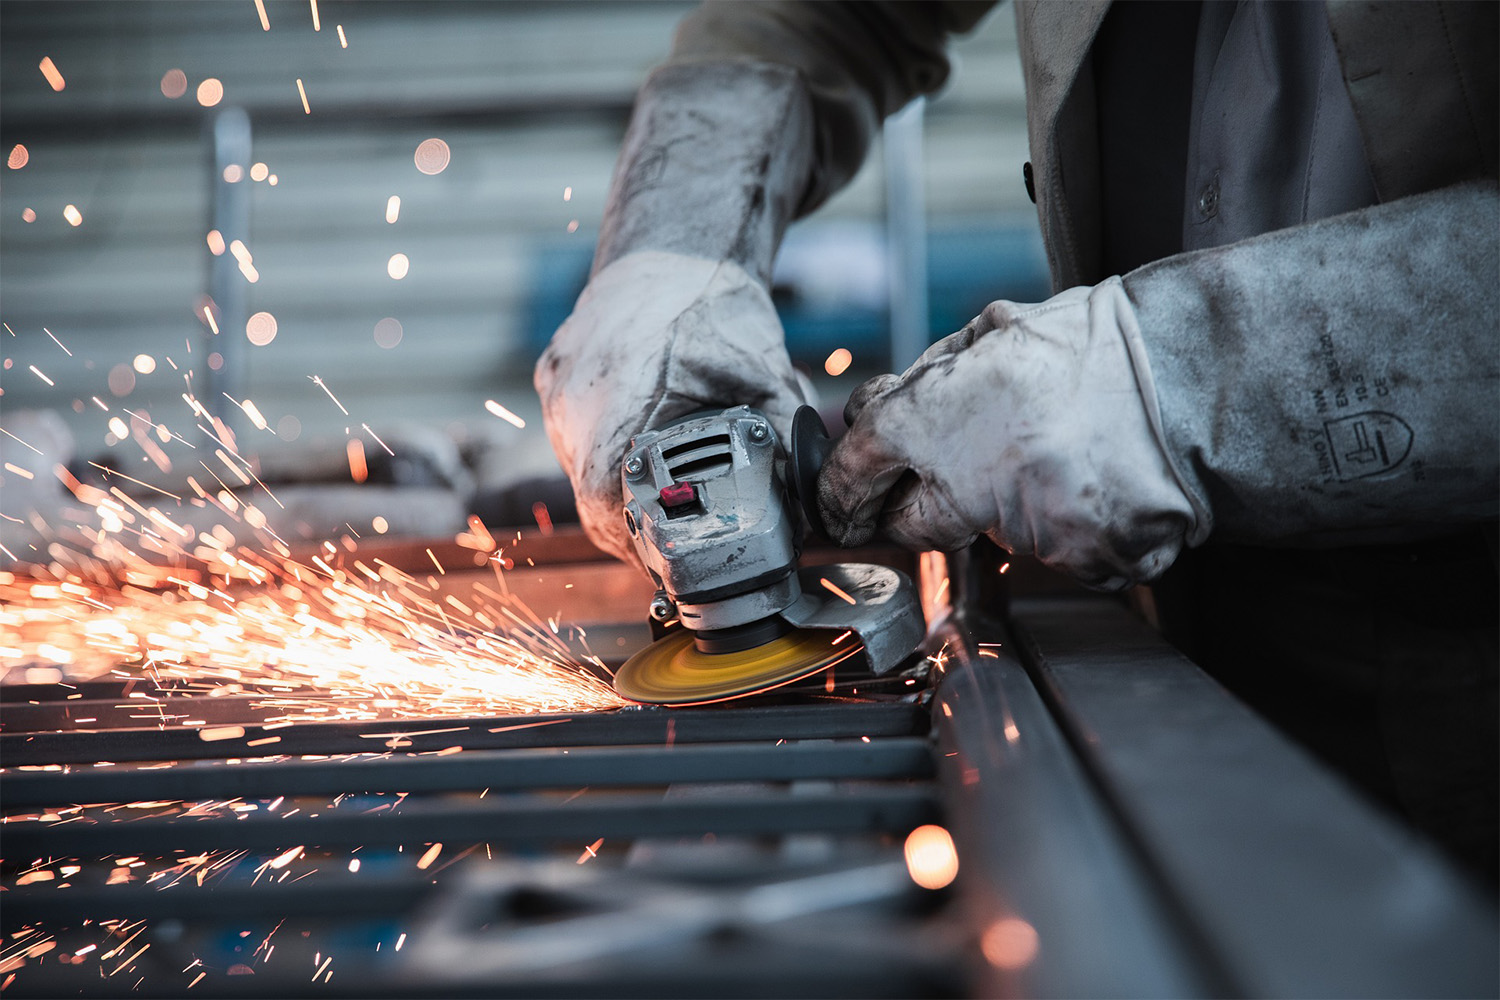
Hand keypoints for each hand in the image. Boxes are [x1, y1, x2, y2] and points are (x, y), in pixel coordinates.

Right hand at [534, 250, 806, 562]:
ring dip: (616, 496)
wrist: (672, 248)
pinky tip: (636, 463)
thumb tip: (811, 502)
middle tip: (671, 548)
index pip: (606, 502)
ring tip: (656, 510)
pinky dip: (603, 459)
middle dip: (631, 528)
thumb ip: (784, 438)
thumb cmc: (713, 304)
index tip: (663, 559)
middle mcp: (574, 397)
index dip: (634, 541)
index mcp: (618, 398)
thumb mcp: (761, 373)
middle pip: (589, 496)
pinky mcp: (553, 378)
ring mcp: (558, 387)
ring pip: (578, 470)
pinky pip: (572, 438)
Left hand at [816, 277, 1206, 589]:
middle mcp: (972, 481)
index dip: (841, 490)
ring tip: (1060, 453)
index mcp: (935, 416)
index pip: (854, 471)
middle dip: (924, 503)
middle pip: (912, 525)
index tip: (841, 504)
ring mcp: (1029, 531)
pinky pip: (1054, 555)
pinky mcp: (1080, 563)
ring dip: (1011, 506)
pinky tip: (1092, 481)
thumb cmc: (1093, 349)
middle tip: (966, 469)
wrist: (1195, 376)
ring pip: (991, 536)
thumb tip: (871, 417)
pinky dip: (1067, 527)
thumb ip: (922, 384)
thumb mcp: (989, 336)